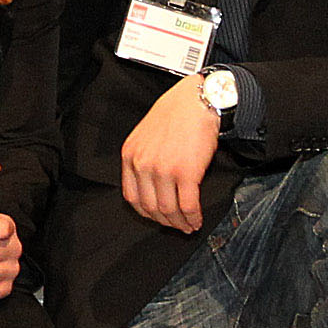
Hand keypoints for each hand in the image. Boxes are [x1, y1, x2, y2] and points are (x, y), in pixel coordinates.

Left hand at [119, 74, 219, 234]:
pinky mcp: (186, 173)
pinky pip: (187, 205)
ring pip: (168, 210)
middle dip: (165, 222)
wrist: (197, 101)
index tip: (157, 217)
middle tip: (176, 226)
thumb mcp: (146, 134)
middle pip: (150, 207)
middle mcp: (143, 164)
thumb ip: (144, 158)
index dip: (146, 213)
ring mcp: (163, 169)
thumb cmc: (176, 113)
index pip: (132, 197)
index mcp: (130, 155)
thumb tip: (152, 185)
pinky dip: (192, 217)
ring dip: (180, 223)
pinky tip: (197, 219)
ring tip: (188, 225)